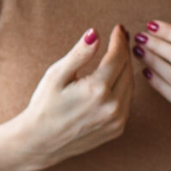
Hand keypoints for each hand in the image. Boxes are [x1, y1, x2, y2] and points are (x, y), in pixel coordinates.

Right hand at [12, 26, 133, 170]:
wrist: (40, 142)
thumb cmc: (44, 105)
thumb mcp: (56, 75)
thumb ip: (79, 54)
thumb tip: (95, 33)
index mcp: (97, 90)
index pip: (118, 57)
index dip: (119, 40)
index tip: (119, 28)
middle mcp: (112, 106)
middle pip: (127, 70)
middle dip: (125, 51)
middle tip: (120, 36)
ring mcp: (117, 120)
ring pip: (130, 85)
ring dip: (126, 68)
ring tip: (118, 54)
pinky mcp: (117, 129)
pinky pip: (127, 101)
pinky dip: (124, 86)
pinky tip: (115, 77)